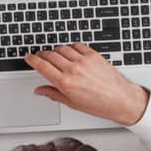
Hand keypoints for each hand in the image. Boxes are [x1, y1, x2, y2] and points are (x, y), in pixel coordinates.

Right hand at [24, 43, 150, 125]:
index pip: (42, 66)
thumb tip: (39, 90)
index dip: (32, 59)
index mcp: (65, 83)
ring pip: (62, 48)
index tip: (28, 57)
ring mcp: (84, 61)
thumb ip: (53, 94)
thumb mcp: (72, 103)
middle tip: (40, 57)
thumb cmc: (99, 105)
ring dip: (55, 51)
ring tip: (55, 56)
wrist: (121, 100)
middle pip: (49, 55)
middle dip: (41, 55)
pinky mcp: (94, 55)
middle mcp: (73, 70)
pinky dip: (70, 47)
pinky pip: (77, 45)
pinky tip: (70, 52)